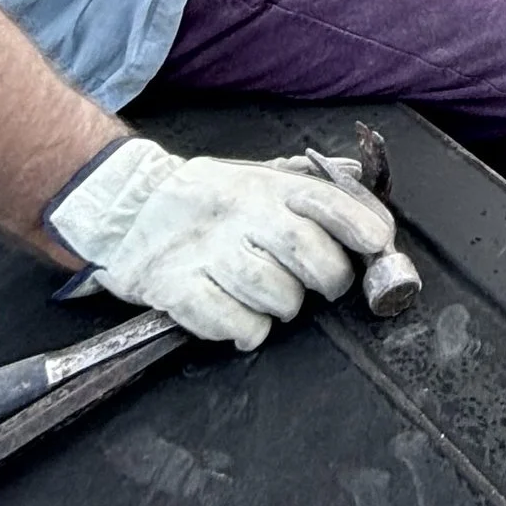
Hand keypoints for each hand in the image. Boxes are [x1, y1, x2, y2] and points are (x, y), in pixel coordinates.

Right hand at [44, 138, 396, 349]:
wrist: (127, 209)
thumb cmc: (207, 200)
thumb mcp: (256, 177)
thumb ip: (308, 181)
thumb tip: (360, 175)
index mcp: (264, 188)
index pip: (323, 201)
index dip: (358, 223)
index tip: (378, 243)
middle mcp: (238, 215)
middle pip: (304, 250)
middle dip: (328, 277)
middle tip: (325, 285)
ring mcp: (206, 252)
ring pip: (273, 293)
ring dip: (285, 306)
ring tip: (273, 298)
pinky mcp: (175, 288)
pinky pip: (231, 323)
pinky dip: (246, 330)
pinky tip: (240, 318)